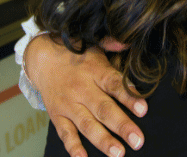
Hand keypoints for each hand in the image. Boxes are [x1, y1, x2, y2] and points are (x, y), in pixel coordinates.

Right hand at [25, 35, 146, 156]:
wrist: (42, 60)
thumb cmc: (76, 56)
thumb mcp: (95, 46)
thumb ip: (112, 45)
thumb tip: (127, 41)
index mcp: (95, 71)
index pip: (114, 84)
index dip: (129, 97)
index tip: (143, 109)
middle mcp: (81, 89)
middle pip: (103, 109)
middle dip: (122, 126)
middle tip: (137, 140)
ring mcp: (69, 104)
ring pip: (87, 125)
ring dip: (103, 140)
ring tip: (118, 153)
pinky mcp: (58, 116)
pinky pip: (65, 134)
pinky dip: (73, 147)